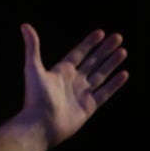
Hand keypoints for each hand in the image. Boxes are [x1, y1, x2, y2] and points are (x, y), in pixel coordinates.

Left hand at [19, 23, 128, 147]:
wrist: (41, 125)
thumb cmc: (35, 98)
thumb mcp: (33, 68)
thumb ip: (33, 47)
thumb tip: (24, 25)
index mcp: (62, 71)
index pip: (79, 52)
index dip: (89, 43)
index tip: (101, 32)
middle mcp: (74, 80)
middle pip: (93, 61)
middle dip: (105, 49)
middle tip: (118, 37)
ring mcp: (82, 93)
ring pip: (101, 74)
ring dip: (112, 63)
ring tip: (123, 51)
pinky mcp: (89, 106)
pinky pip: (105, 92)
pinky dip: (115, 83)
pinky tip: (124, 73)